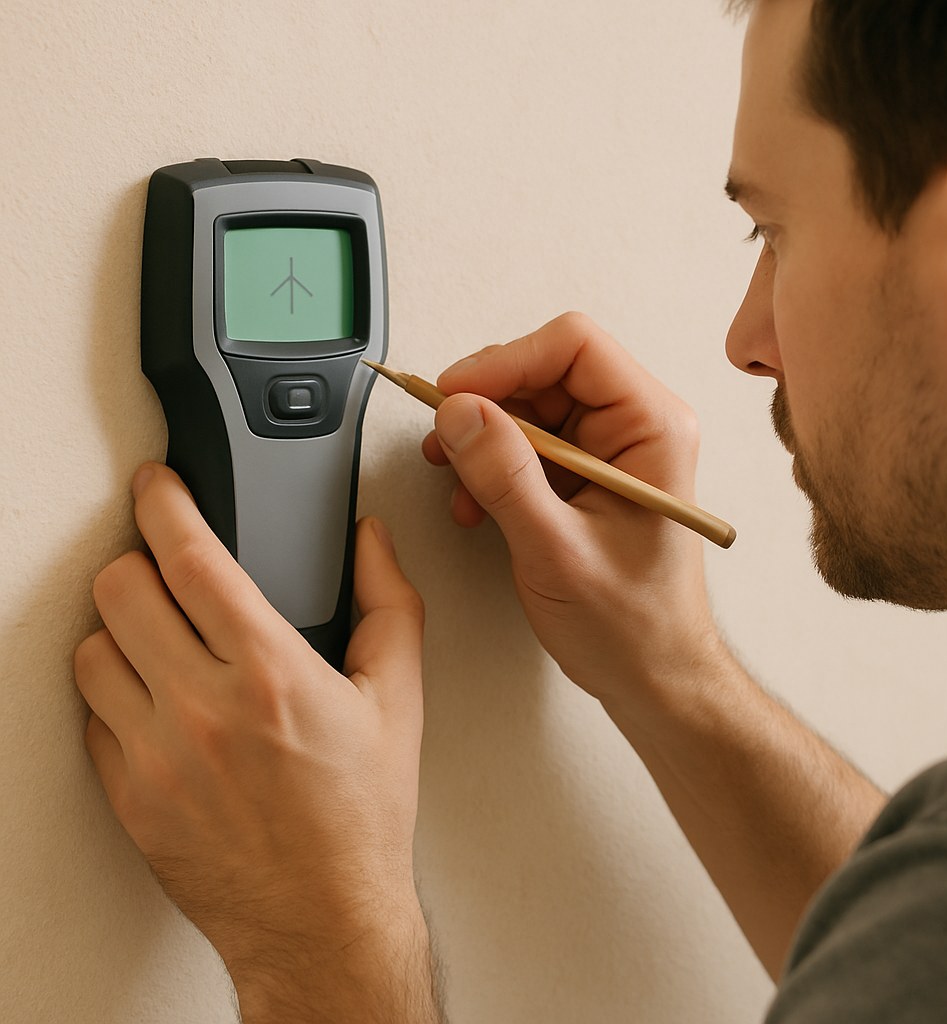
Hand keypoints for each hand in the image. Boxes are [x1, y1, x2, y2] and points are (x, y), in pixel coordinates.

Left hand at [74, 464, 426, 1006]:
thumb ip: (389, 603)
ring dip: (118, 627)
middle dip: (136, 559)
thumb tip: (371, 542)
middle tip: (162, 565)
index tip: (157, 485)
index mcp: (270, 673)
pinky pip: (89, 717)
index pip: (190, 557)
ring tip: (158, 635)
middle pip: (120, 590)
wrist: (323, 918)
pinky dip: (113, 693)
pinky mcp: (128, 797)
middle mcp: (202, 709)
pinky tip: (156, 700)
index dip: (164, 502)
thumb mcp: (398, 699)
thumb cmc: (361, 815)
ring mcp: (155, 756)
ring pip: (89, 650)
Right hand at [422, 312, 723, 717]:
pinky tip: (475, 504)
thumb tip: (459, 412)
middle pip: (544, 372)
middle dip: (486, 405)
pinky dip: (491, 467)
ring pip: (528, 408)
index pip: (573, 346)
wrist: (652, 673)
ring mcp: (609, 450)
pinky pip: (527, 445)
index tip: (454, 394)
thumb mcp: (557, 549)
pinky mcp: (585, 475)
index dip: (505, 361)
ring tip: (459, 483)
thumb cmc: (632, 625)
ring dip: (482, 441)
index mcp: (652, 427)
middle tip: (445, 440)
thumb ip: (505, 475)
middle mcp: (634, 427)